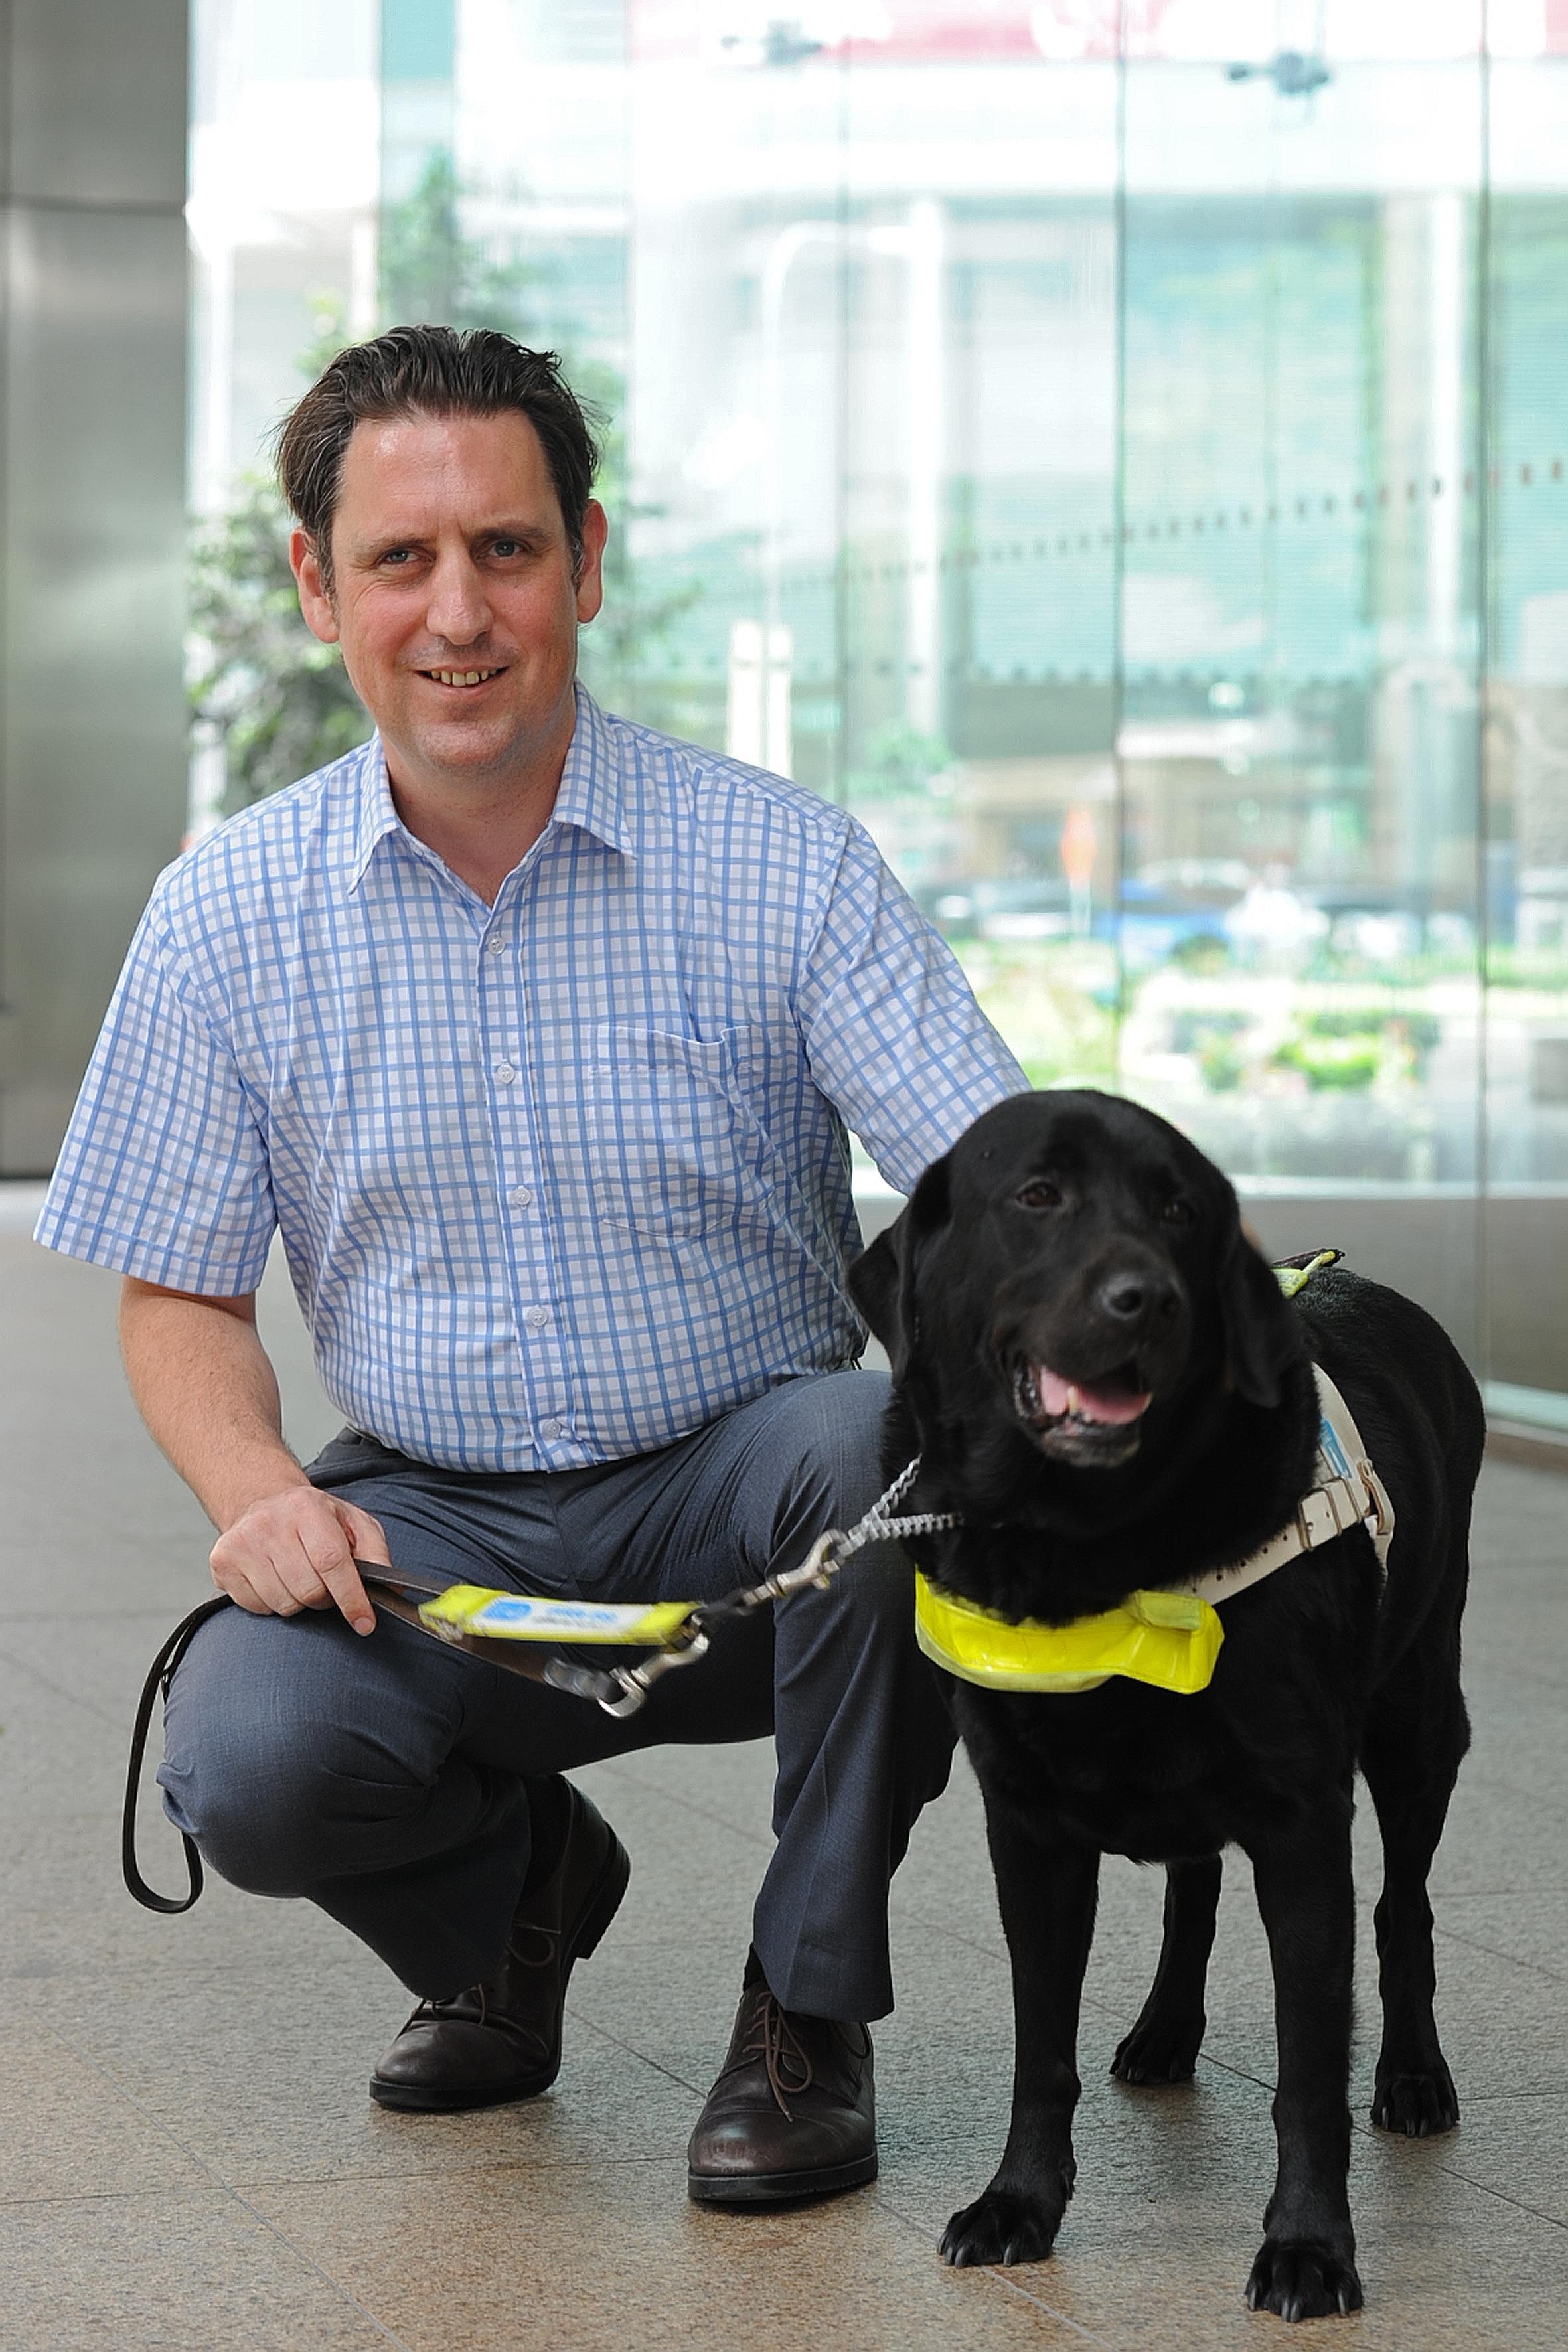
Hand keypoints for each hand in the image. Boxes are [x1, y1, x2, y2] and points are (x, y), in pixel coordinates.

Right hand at [209, 1485, 389, 1635]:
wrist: (261, 1501)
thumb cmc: (313, 1517)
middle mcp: (270, 1523)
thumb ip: (376, 1552)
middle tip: (324, 1586)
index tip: (365, 1623)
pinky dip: (272, 1603)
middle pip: (309, 1590)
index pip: (332, 1562)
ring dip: (299, 1601)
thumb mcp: (353, 1522)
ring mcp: (242, 1543)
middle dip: (325, 1599)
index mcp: (307, 1508)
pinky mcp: (222, 1562)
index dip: (351, 1598)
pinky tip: (273, 1578)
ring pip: (284, 1604)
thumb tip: (389, 1586)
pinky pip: (257, 1608)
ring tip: (297, 1576)